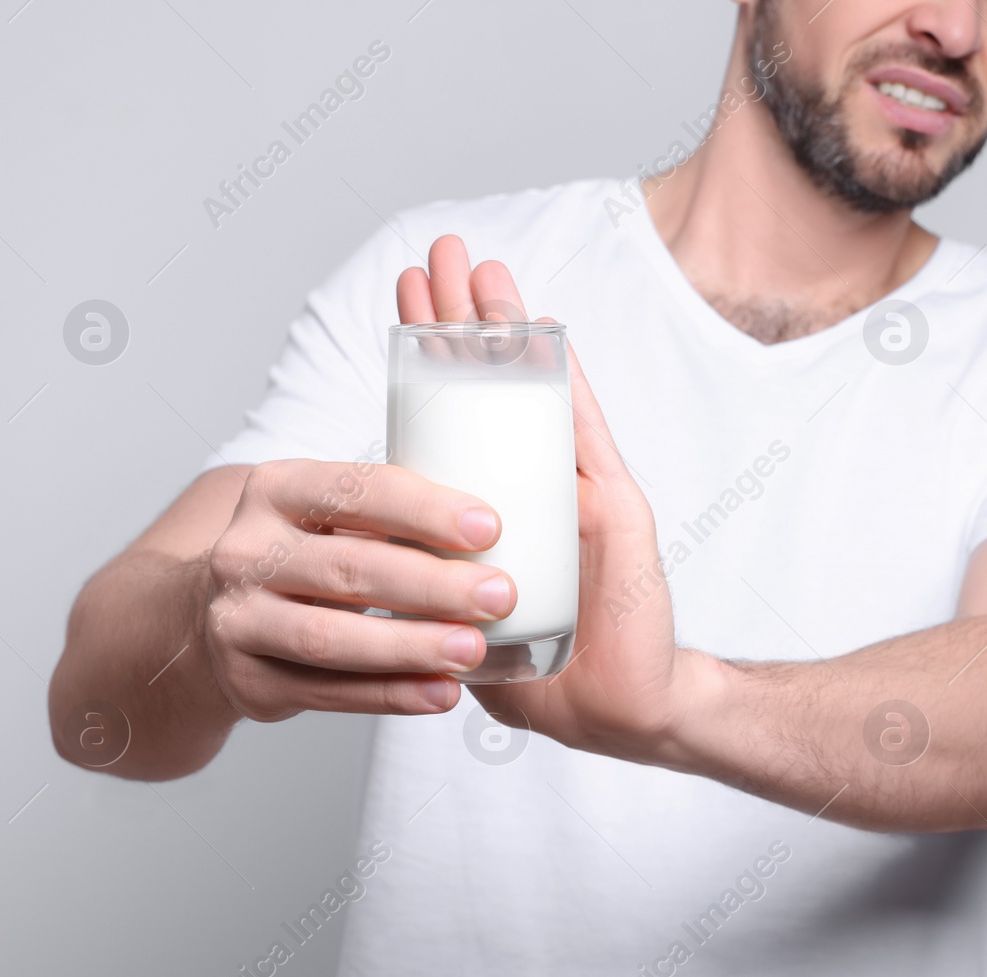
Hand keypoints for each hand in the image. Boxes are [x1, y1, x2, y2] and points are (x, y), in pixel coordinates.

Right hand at [201, 457, 514, 721]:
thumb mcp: (332, 513)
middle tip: (501, 595)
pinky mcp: (249, 681)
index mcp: (277, 490)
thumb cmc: (310, 553)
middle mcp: (246, 551)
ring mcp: (237, 620)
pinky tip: (441, 693)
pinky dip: (391, 695)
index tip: (490, 528)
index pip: (355, 491)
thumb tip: (513, 510)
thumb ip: (396, 509)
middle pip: (348, 569)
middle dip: (432, 585)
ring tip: (474, 650)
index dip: (424, 510)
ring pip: (331, 638)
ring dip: (411, 647)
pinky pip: (328, 693)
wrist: (224, 614)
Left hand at [398, 236, 715, 761]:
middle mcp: (537, 485)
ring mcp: (578, 488)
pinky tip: (542, 328)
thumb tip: (367, 557)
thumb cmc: (546, 677)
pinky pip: (581, 431)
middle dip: (463, 317)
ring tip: (481, 267)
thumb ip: (426, 589)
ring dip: (507, 327)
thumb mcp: (461, 624)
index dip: (429, 358)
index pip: (453, 418)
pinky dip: (559, 377)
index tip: (404, 302)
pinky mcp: (612, 504)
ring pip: (535, 392)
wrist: (619, 710)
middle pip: (493, 386)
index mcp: (497, 509)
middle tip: (441, 254)